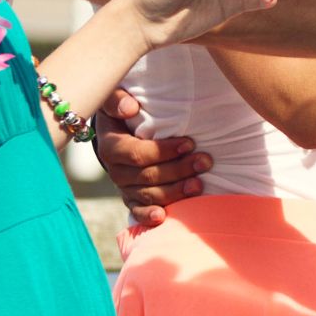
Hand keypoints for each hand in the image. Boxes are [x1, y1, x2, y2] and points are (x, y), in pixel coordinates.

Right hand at [94, 88, 206, 225]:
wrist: (116, 129)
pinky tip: (162, 217)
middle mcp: (116, 170)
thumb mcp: (114, 98)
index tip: (189, 143)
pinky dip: (148, 216)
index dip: (163, 151)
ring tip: (199, 185)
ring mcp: (124, 186)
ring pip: (149, 194)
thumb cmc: (121, 110)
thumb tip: (130, 109)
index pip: (137, 154)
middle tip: (205, 161)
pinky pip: (137, 211)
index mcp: (111, 146)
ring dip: (175, 191)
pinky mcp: (131, 198)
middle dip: (179, 170)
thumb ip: (117, 99)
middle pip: (148, 176)